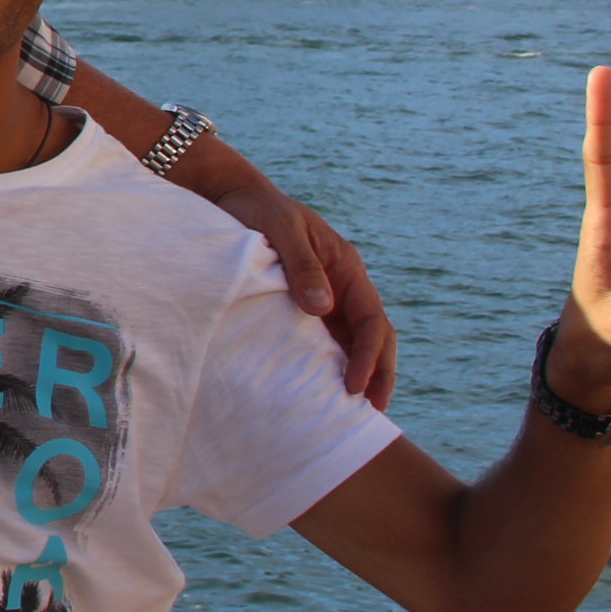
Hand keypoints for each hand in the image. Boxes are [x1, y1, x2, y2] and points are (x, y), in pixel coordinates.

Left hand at [204, 171, 399, 410]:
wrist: (232, 197)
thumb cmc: (258, 209)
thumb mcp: (281, 229)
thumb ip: (301, 265)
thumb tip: (322, 308)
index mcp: (347, 267)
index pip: (371, 319)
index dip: (369, 355)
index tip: (355, 385)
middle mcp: (342, 285)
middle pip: (373, 336)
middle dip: (378, 373)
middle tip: (373, 414)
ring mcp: (325, 296)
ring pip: (351, 342)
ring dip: (357, 373)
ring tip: (351, 413)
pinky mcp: (302, 305)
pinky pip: (323, 339)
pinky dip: (328, 365)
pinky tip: (319, 390)